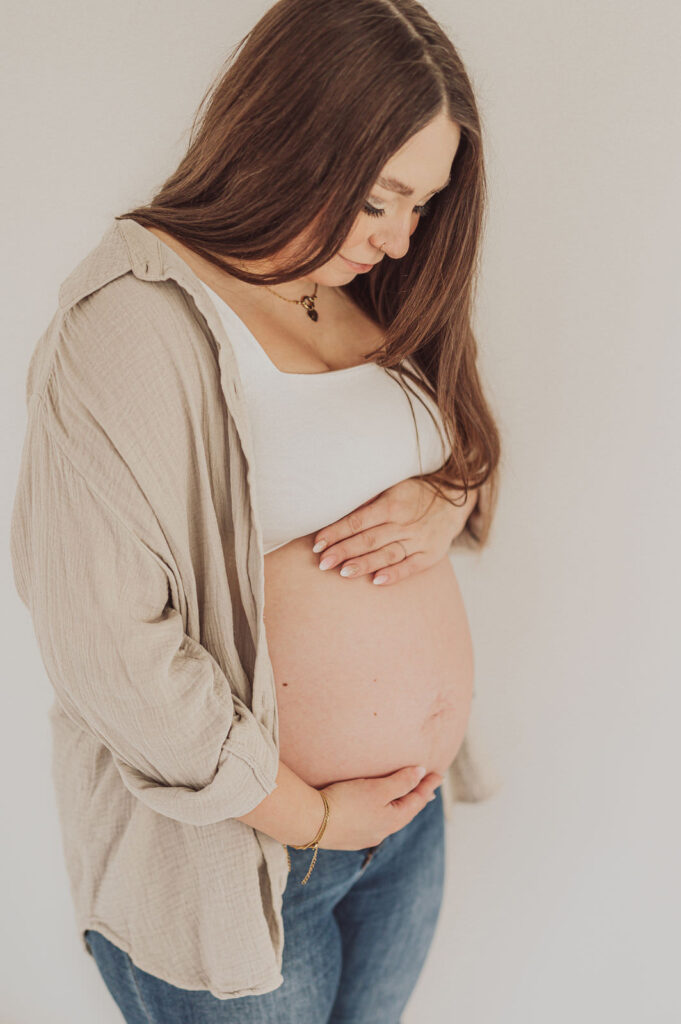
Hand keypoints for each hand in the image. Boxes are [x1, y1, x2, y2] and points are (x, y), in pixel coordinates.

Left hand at [311, 476, 475, 586]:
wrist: (455, 499)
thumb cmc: (413, 493)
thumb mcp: (392, 487)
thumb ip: (368, 500)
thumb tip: (336, 510)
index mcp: (392, 503)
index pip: (358, 520)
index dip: (337, 531)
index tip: (318, 543)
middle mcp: (405, 523)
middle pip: (370, 539)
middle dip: (344, 551)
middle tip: (322, 562)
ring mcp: (419, 540)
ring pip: (387, 554)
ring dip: (364, 564)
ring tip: (343, 572)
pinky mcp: (431, 555)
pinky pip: (411, 566)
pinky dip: (394, 574)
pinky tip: (376, 581)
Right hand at [318, 766, 443, 850]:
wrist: (310, 823)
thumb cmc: (346, 803)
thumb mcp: (377, 789)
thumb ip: (401, 782)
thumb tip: (421, 773)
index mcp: (392, 820)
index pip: (416, 801)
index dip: (428, 786)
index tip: (439, 774)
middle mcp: (381, 831)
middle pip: (405, 811)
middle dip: (417, 797)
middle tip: (428, 787)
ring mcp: (365, 835)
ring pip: (390, 817)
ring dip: (400, 804)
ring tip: (406, 797)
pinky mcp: (349, 834)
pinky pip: (375, 820)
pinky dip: (384, 810)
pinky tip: (378, 809)